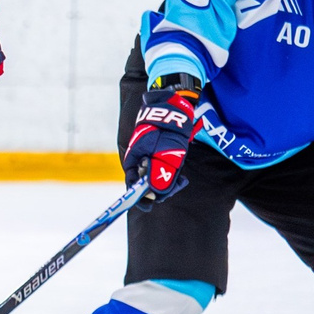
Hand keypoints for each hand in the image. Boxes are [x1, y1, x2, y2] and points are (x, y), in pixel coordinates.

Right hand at [124, 81, 204, 205]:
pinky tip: (181, 177)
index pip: (132, 183)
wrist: (176, 108)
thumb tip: (155, 195)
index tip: (148, 206)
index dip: (138, 197)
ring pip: (156, 179)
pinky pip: (163, 173)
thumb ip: (160, 174)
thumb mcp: (166, 154)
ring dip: (168, 184)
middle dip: (160, 190)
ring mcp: (150, 159)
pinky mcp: (160, 157)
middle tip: (176, 187)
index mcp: (134, 159)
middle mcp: (140, 161)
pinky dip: (172, 177)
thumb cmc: (168, 128)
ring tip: (182, 180)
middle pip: (145, 184)